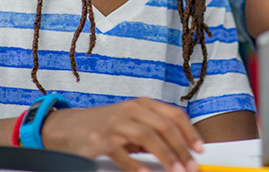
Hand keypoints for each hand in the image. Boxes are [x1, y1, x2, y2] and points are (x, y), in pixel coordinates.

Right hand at [41, 97, 203, 171]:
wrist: (69, 127)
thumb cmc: (106, 126)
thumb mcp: (132, 122)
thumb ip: (153, 131)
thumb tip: (181, 151)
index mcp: (143, 104)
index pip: (174, 115)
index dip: (190, 133)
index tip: (199, 150)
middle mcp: (131, 110)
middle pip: (164, 126)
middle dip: (181, 148)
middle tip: (190, 166)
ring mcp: (115, 124)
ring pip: (147, 136)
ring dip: (165, 155)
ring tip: (176, 170)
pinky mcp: (100, 140)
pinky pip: (122, 152)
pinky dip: (136, 165)